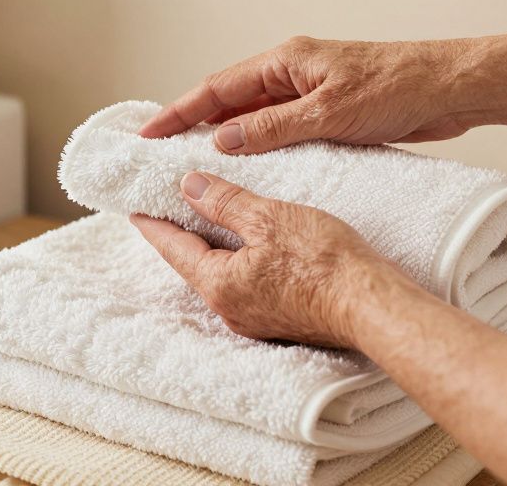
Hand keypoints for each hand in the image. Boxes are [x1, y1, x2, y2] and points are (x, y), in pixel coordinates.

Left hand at [129, 171, 408, 348]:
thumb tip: (188, 186)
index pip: (172, 248)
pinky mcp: (280, 319)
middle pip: (193, 264)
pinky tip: (248, 245)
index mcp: (218, 284)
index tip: (134, 210)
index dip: (153, 224)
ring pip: (220, 275)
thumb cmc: (323, 261)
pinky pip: (245, 284)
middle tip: (167, 209)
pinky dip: (237, 260)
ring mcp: (255, 319)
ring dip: (211, 247)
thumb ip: (224, 202)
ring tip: (206, 221)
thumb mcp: (267, 218)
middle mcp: (229, 309)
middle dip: (181, 235)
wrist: (372, 305)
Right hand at [138, 36, 473, 153]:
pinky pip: (279, 129)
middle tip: (160, 153)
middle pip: (228, 100)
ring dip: (225, 137)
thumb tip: (223, 140)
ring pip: (253, 116)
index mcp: (285, 61)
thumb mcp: (328, 113)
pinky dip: (258, 146)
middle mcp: (291, 72)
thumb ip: (273, 129)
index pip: (216, 88)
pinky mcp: (327, 111)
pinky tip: (250, 167)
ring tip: (195, 165)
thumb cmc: (397, 88)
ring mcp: (308, 91)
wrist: (449, 89)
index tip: (147, 133)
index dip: (178, 111)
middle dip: (193, 124)